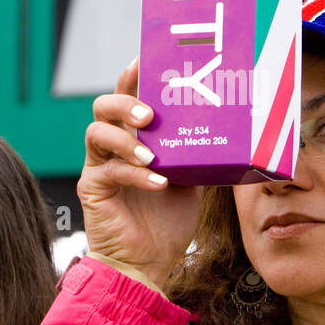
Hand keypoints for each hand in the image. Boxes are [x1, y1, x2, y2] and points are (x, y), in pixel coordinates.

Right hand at [78, 58, 201, 290]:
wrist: (148, 264)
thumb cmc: (167, 222)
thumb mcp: (193, 181)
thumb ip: (198, 154)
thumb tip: (231, 132)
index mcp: (134, 137)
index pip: (128, 97)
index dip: (132, 77)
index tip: (144, 60)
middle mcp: (112, 147)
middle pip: (103, 106)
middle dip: (124, 102)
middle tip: (149, 113)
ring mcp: (99, 166)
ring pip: (97, 133)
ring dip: (126, 139)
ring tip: (151, 153)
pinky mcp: (92, 189)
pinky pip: (109, 171)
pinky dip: (136, 174)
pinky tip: (157, 182)